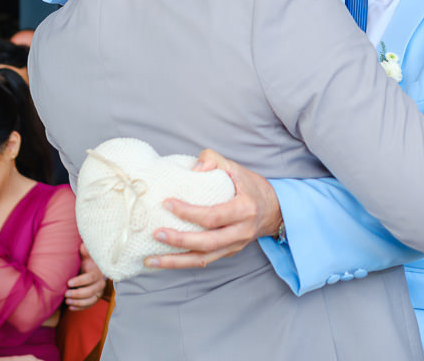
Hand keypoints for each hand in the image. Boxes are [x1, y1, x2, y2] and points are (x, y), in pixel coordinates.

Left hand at [65, 242, 106, 309]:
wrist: (94, 269)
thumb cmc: (87, 262)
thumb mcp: (87, 256)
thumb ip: (85, 251)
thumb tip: (83, 245)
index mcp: (97, 272)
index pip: (90, 278)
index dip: (80, 281)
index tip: (68, 283)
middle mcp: (100, 283)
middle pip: (90, 291)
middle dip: (77, 294)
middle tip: (65, 293)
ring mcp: (99, 292)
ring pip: (90, 300)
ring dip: (78, 302)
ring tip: (67, 301)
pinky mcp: (95, 298)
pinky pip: (89, 305)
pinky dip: (80, 308)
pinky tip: (70, 308)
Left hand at [145, 149, 280, 269]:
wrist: (273, 210)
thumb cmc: (250, 186)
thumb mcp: (235, 167)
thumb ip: (214, 160)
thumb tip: (193, 169)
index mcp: (244, 209)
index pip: (213, 215)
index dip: (189, 212)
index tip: (167, 203)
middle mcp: (241, 232)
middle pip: (207, 242)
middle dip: (179, 240)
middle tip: (156, 233)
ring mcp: (234, 246)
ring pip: (203, 259)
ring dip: (176, 261)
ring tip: (151, 260)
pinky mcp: (228, 253)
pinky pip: (204, 261)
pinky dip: (182, 263)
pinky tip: (164, 261)